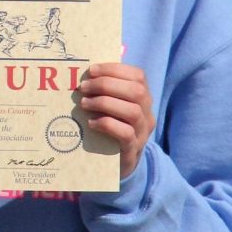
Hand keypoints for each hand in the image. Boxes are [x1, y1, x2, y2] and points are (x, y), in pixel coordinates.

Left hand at [80, 63, 155, 179]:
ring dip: (105, 103)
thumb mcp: (112, 106)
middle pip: (136, 91)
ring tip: (84, 104)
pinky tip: (91, 123)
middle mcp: (147, 113)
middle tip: (84, 87)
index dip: (114, 69)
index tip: (91, 70)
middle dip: (107, 85)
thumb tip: (86, 73)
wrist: (118, 162)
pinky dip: (106, 124)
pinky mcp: (132, 149)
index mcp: (143, 97)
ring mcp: (142, 132)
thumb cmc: (112, 126)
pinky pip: (125, 133)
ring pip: (132, 111)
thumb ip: (106, 90)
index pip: (138, 76)